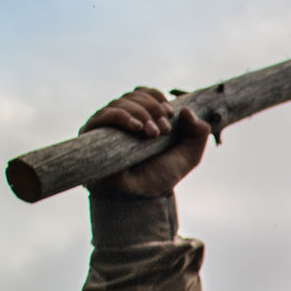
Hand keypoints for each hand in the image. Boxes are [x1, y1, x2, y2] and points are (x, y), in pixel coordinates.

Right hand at [80, 87, 209, 196]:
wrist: (140, 197)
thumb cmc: (161, 177)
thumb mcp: (188, 156)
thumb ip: (198, 134)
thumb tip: (187, 111)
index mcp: (142, 118)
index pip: (145, 93)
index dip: (158, 97)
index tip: (170, 113)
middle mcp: (123, 118)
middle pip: (134, 96)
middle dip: (153, 108)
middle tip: (163, 129)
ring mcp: (106, 125)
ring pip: (121, 102)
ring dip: (141, 113)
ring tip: (152, 134)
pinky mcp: (92, 134)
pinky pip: (104, 115)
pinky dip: (122, 116)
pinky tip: (136, 127)